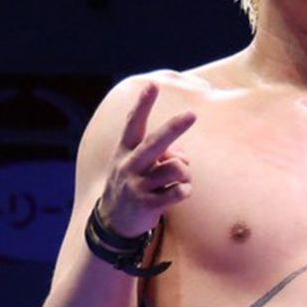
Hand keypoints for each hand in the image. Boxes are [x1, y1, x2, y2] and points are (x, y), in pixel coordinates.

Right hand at [98, 83, 196, 236]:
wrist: (114, 222)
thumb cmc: (133, 184)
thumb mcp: (136, 164)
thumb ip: (159, 152)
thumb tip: (182, 154)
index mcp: (126, 151)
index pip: (134, 123)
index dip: (143, 104)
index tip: (152, 85)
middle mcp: (130, 165)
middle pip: (156, 143)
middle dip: (175, 128)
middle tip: (192, 114)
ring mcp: (138, 185)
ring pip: (176, 168)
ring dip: (185, 173)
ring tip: (177, 181)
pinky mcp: (147, 204)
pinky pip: (180, 191)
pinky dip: (185, 191)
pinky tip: (178, 194)